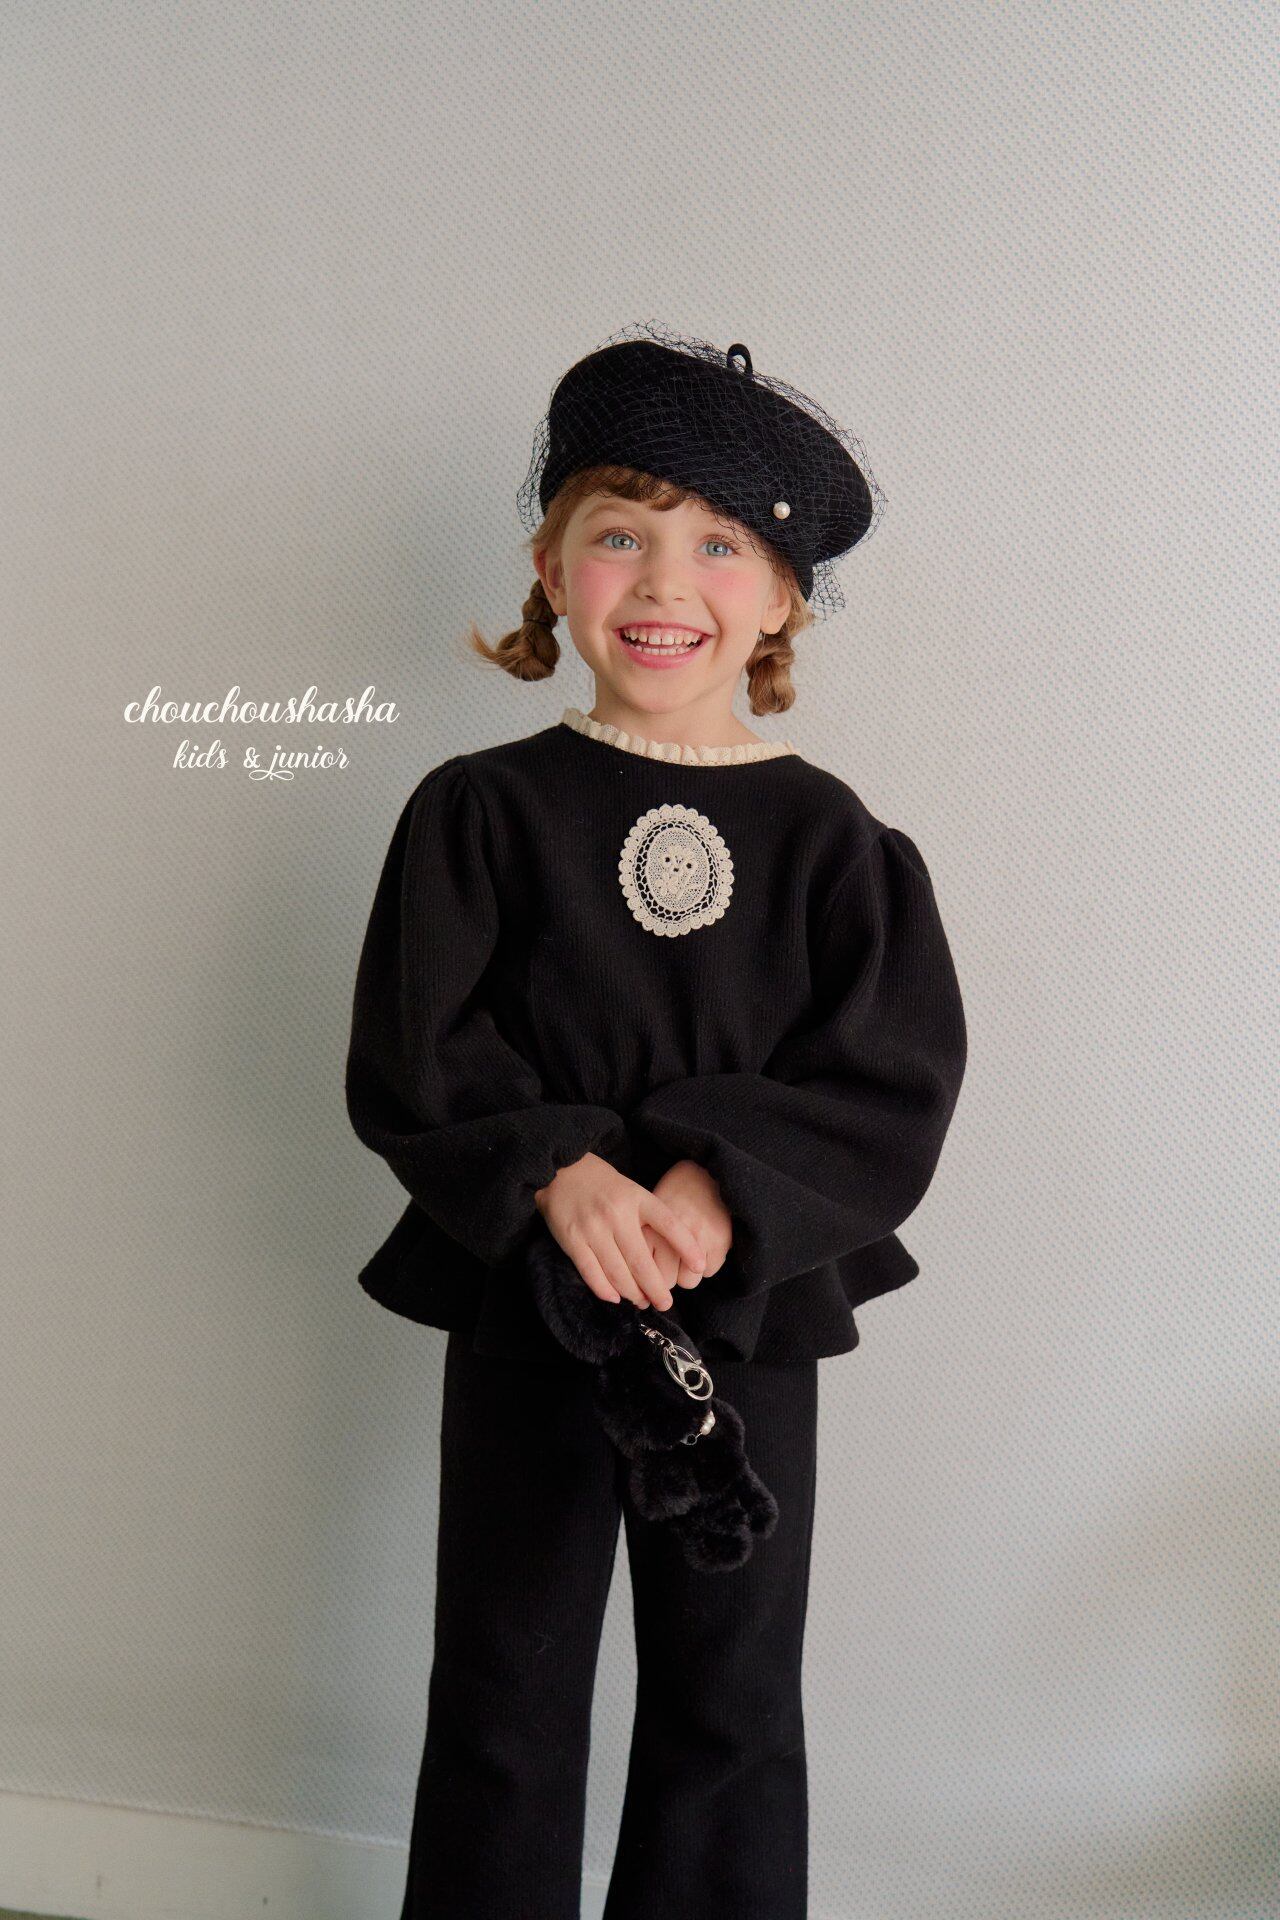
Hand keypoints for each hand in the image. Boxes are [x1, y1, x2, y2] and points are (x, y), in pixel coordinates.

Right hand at [534, 1152, 706, 1311]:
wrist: (563, 1170)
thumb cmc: (604, 1186)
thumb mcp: (633, 1192)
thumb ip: (649, 1218)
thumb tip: (670, 1255)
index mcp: (638, 1199)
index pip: (669, 1224)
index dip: (687, 1246)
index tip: (700, 1266)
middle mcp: (617, 1214)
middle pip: (642, 1261)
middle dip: (656, 1288)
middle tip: (665, 1303)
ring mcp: (594, 1228)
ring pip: (618, 1272)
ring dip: (632, 1293)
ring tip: (641, 1301)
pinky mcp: (573, 1240)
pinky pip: (592, 1273)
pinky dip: (605, 1290)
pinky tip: (615, 1297)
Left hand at [643, 1159, 732, 1292]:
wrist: (707, 1174)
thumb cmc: (674, 1197)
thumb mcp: (648, 1213)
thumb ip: (641, 1242)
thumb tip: (634, 1282)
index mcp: (649, 1227)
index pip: (642, 1271)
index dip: (644, 1279)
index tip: (646, 1279)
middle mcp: (671, 1235)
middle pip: (665, 1281)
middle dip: (665, 1281)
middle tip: (667, 1271)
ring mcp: (697, 1239)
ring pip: (687, 1282)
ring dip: (686, 1276)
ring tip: (685, 1259)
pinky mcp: (719, 1241)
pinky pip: (709, 1272)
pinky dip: (706, 1266)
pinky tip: (703, 1250)